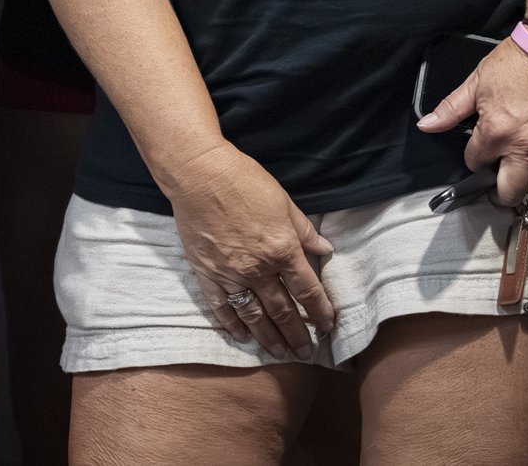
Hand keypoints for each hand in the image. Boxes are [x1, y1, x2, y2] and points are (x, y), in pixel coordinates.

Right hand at [163, 143, 335, 360]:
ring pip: (253, 316)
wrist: (199, 174)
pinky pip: (220, 307)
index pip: (307, 290)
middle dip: (297, 335)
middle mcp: (258, 269)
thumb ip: (304, 231)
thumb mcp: (284, 202)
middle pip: (283, 311)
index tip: (327, 326)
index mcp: (282, 250)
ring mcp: (230, 274)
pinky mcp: (206, 273)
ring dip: (269, 338)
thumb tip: (325, 249)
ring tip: (280, 354)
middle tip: (306, 354)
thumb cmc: (244, 181)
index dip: (320, 311)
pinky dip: (231, 325)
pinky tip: (242, 337)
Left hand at [416, 34, 527, 207]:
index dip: (475, 158)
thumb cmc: (515, 62)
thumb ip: (451, 110)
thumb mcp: (476, 83)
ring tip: (526, 165)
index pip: (477, 163)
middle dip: (500, 193)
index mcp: (496, 133)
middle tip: (498, 189)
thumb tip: (426, 127)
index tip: (480, 151)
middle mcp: (525, 147)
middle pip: (510, 191)